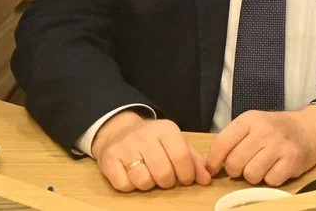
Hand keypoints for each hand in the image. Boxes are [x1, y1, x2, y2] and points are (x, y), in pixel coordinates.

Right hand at [92, 110, 209, 191]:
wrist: (119, 131)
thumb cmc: (153, 141)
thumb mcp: (175, 143)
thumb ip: (193, 161)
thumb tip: (206, 180)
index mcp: (165, 129)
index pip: (181, 157)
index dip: (187, 174)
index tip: (185, 179)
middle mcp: (144, 136)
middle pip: (163, 173)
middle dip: (167, 182)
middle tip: (165, 177)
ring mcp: (125, 147)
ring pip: (144, 181)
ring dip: (149, 184)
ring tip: (148, 174)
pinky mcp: (109, 159)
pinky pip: (125, 185)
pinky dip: (130, 186)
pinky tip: (132, 174)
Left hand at [206, 106, 315, 186]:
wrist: (310, 129)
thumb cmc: (276, 130)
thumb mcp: (253, 124)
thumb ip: (233, 140)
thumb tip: (210, 166)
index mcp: (250, 119)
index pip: (221, 143)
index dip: (214, 161)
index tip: (214, 169)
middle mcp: (264, 130)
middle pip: (234, 163)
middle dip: (236, 170)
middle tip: (246, 164)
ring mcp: (279, 145)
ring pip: (251, 175)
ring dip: (254, 175)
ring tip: (262, 165)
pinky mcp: (291, 160)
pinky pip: (270, 181)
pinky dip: (271, 179)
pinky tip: (276, 167)